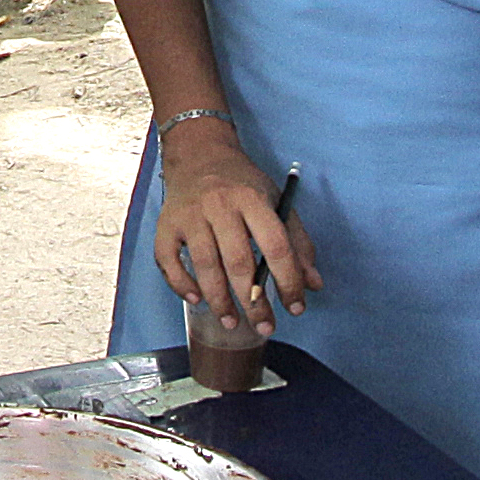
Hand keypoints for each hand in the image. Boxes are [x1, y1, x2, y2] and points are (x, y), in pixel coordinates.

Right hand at [144, 114, 314, 327]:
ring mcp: (191, 215)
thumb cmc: (242, 184)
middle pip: (239, 261)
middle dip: (254, 301)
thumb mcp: (276, 201)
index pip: (276, 246)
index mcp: (253, 199)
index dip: (288, 281)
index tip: (296, 307)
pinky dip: (181, 284)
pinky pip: (169, 261)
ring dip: (220, 301)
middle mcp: (220, 206)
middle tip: (265, 325)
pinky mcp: (167, 224)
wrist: (199, 154)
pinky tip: (197, 300)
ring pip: (205, 266)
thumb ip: (297, 243)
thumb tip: (313, 284)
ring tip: (233, 323)